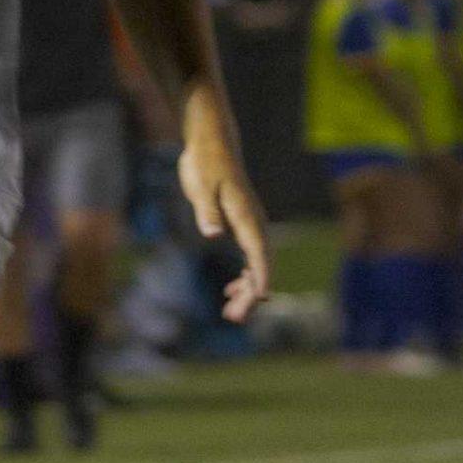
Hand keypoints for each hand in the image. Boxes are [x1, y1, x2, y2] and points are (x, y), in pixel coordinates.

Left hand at [177, 101, 270, 324]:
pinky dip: (242, 276)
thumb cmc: (207, 163)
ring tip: (230, 313)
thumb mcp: (201, 186)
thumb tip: (213, 233)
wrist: (211, 145)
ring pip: (254, 264)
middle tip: (234, 318)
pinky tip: (230, 291)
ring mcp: (247, 225)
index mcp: (245, 216)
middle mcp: (252, 223)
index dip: (260, 276)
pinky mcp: (238, 224)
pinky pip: (247, 257)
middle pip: (258, 264)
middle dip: (249, 293)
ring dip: (245, 289)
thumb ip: (207, 211)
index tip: (260, 298)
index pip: (258, 252)